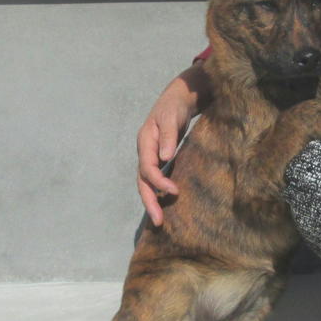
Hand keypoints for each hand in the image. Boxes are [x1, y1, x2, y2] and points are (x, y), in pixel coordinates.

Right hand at [137, 62, 212, 225]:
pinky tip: (166, 204)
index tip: (174, 191)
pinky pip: (155, 179)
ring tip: (160, 220)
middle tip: (158, 221)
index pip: (147, 168)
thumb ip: (168, 135)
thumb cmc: (175, 106)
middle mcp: (145, 152)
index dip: (158, 181)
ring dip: (152, 200)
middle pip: (142, 181)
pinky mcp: (159, 159)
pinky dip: (158, 192)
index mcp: (145, 142)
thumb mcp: (172, 117)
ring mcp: (151, 156)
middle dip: (149, 201)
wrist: (177, 99)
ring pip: (146, 182)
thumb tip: (165, 157)